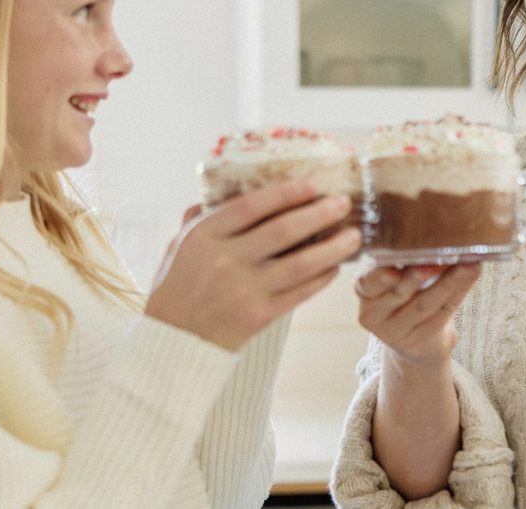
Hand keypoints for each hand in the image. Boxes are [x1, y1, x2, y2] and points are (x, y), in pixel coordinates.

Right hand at [145, 179, 361, 350]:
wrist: (171, 342)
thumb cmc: (177, 288)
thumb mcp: (178, 246)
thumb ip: (201, 217)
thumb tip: (228, 188)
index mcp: (203, 236)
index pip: (251, 205)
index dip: (286, 192)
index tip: (312, 184)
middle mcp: (224, 260)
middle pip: (282, 231)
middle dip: (318, 214)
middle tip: (343, 202)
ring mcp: (243, 291)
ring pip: (299, 264)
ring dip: (332, 248)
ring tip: (354, 236)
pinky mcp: (258, 317)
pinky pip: (299, 293)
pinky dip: (320, 279)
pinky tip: (335, 267)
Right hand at [355, 263, 481, 368]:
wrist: (416, 340)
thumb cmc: (406, 297)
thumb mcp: (393, 279)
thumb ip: (403, 260)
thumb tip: (435, 233)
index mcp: (364, 289)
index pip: (368, 282)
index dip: (380, 276)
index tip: (394, 268)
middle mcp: (374, 313)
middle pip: (398, 293)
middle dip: (418, 276)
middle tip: (436, 260)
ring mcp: (395, 332)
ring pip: (425, 304)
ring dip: (449, 282)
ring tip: (467, 264)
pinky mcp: (418, 342)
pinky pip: (443, 313)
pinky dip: (459, 291)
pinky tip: (471, 274)